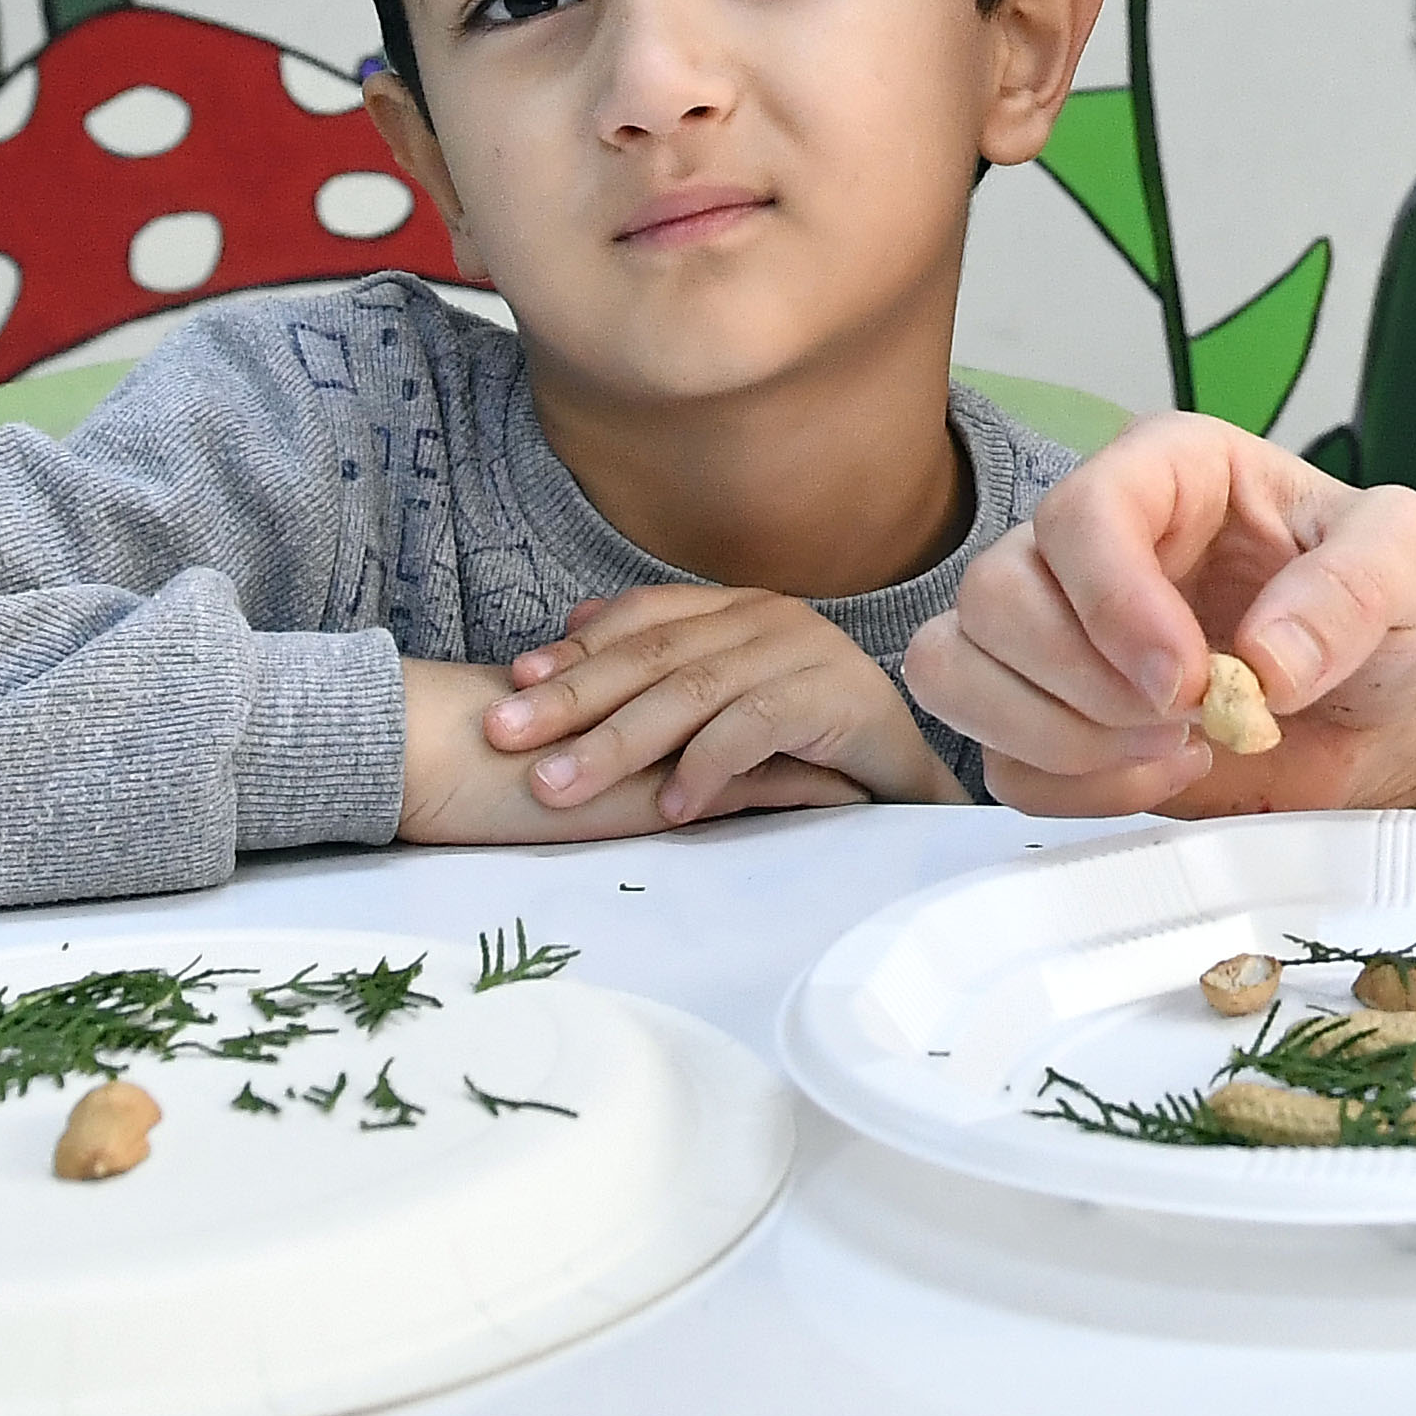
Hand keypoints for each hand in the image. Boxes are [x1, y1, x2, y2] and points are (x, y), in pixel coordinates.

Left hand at [397, 589, 952, 843]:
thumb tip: (570, 627)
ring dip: (618, 743)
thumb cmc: (804, 748)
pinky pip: (754, 727)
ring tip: (559, 788)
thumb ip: (660, 671)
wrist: (910, 785)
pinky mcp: (839, 698)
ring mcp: (808, 652)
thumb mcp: (721, 706)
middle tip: (505, 738)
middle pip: (654, 655)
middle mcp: (770, 617)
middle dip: (573, 699)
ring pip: (693, 693)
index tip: (512, 685)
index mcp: (738, 609)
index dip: (577, 649)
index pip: (644, 618)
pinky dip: (705, 766)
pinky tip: (668, 806)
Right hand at [902, 414, 1415, 820]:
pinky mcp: (1049, 720)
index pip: (1080, 511)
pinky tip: (1164, 774)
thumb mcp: (1411, 561)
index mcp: (1167, 471)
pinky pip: (996, 761)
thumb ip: (1354, 587)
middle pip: (995, 592)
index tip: (1188, 681)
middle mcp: (1092, 542)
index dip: (1114, 601)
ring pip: (958, 667)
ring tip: (1174, 746)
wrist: (1388, 718)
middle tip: (1191, 716)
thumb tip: (1267, 660)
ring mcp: (1057, 632)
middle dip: (1083, 681)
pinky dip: (1072, 787)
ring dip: (1057, 734)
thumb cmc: (1387, 616)